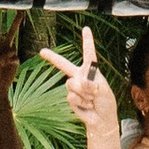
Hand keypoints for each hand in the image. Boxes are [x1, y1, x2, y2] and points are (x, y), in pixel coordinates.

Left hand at [0, 18, 25, 106]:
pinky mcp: (15, 61)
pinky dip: (11, 61)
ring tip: (3, 62)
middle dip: (16, 22)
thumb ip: (2, 55)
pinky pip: (16, 57)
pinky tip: (7, 66)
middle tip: (21, 12)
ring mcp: (10, 54)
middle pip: (10, 33)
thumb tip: (12, 50)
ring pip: (14, 46)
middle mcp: (2, 49)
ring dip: (8, 54)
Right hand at [34, 25, 117, 148]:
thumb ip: (93, 84)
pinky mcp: (71, 98)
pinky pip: (72, 96)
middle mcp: (80, 76)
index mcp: (91, 70)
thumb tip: (82, 83)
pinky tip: (87, 106)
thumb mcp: (104, 90)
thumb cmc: (106, 102)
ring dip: (84, 93)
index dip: (87, 40)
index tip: (86, 29)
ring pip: (72, 84)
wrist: (101, 119)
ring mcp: (74, 87)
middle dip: (52, 57)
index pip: (89, 53)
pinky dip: (82, 102)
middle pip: (63, 64)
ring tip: (92, 99)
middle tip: (41, 51)